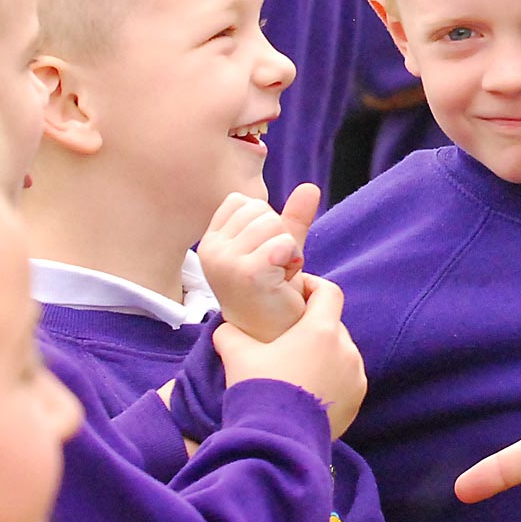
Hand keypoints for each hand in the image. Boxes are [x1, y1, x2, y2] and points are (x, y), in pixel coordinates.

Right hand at [199, 184, 319, 342]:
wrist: (274, 334)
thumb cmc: (274, 290)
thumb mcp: (281, 246)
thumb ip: (293, 217)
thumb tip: (310, 187)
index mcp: (212, 240)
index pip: (245, 201)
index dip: (266, 222)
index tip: (265, 252)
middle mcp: (210, 250)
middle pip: (261, 211)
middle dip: (279, 235)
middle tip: (274, 267)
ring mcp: (224, 262)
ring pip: (274, 225)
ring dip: (287, 249)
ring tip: (277, 274)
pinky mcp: (246, 274)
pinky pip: (281, 243)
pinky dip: (291, 257)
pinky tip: (283, 278)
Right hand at [212, 274, 366, 438]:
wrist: (277, 442)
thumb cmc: (260, 391)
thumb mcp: (238, 357)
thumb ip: (231, 335)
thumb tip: (225, 328)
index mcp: (321, 330)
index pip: (329, 293)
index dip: (313, 287)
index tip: (298, 292)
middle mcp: (346, 349)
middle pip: (333, 326)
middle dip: (313, 329)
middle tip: (289, 340)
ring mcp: (355, 375)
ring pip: (341, 354)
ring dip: (323, 356)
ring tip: (297, 370)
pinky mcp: (357, 399)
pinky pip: (347, 379)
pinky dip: (332, 379)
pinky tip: (309, 392)